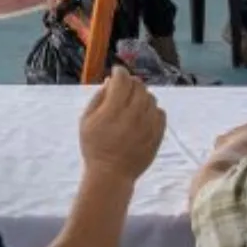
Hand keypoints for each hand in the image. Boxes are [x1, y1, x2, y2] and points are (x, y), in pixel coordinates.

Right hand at [78, 67, 165, 184]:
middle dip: (130, 82)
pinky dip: (152, 109)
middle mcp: (133, 114)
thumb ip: (98, 98)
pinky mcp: (157, 135)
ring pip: (151, 98)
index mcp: (113, 110)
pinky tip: (143, 115)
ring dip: (142, 95)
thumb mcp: (86, 120)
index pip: (122, 79)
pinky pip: (160, 113)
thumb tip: (110, 82)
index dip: (119, 72)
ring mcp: (148, 125)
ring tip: (133, 103)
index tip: (116, 73)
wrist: (111, 174)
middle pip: (138, 85)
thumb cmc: (94, 147)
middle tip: (124, 87)